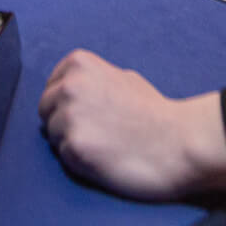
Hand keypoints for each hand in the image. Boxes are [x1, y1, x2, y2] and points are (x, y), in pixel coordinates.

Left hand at [39, 49, 225, 200]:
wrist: (178, 143)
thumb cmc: (155, 113)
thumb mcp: (123, 78)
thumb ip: (93, 79)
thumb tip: (72, 86)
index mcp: (79, 64)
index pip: (51, 87)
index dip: (67, 103)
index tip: (89, 113)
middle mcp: (69, 87)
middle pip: (46, 111)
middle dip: (64, 122)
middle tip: (96, 132)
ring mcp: (69, 117)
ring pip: (52, 135)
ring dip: (71, 143)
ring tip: (103, 145)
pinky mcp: (74, 148)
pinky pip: (64, 157)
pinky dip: (80, 161)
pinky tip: (105, 158)